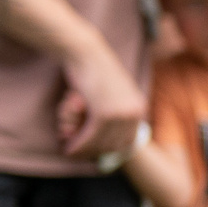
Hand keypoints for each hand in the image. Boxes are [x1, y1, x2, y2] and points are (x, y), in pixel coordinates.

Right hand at [55, 44, 146, 159]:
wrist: (86, 53)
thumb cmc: (94, 71)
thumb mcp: (113, 92)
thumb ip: (116, 110)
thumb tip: (109, 130)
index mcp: (139, 107)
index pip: (129, 139)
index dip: (111, 150)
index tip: (96, 153)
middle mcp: (134, 112)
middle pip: (116, 144)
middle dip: (96, 152)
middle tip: (78, 153)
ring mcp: (120, 113)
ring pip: (102, 142)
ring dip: (85, 150)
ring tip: (70, 151)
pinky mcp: (103, 112)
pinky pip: (91, 136)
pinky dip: (79, 144)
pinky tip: (69, 148)